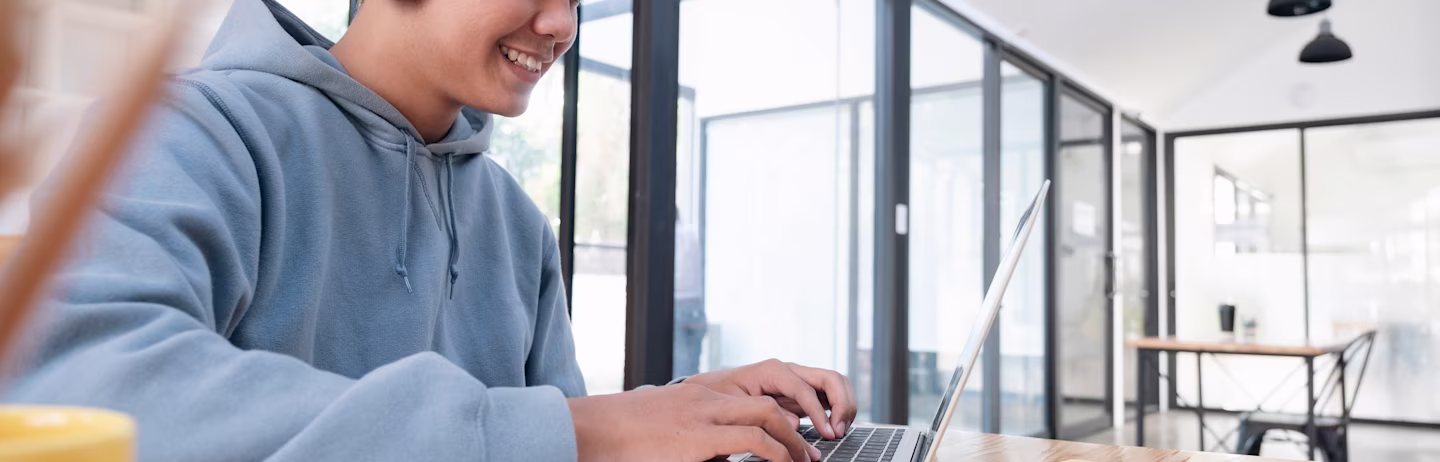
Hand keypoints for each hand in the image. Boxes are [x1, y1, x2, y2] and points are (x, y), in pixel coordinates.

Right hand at [568, 383, 821, 461]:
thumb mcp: (667, 438)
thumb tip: (723, 457)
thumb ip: (699, 446)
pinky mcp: (697, 436)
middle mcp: (705, 400)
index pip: (751, 400)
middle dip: (796, 427)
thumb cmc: (621, 440)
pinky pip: (751, 439)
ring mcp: (702, 414)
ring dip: (793, 441)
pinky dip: (776, 452)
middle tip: (811, 454)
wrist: (590, 431)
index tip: (794, 441)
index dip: (779, 420)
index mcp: (698, 398)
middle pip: (767, 402)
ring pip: (766, 415)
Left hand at [683, 359, 857, 440]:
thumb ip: (763, 413)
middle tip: (838, 431)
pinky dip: (838, 409)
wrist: (708, 392)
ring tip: (840, 430)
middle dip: (842, 403)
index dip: (819, 412)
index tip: (826, 434)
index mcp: (773, 370)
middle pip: (831, 378)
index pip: (805, 388)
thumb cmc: (718, 397)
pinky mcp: (801, 393)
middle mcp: (790, 371)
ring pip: (835, 384)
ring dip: (845, 405)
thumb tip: (795, 423)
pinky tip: (834, 428)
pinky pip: (829, 395)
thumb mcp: (734, 406)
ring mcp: (798, 380)